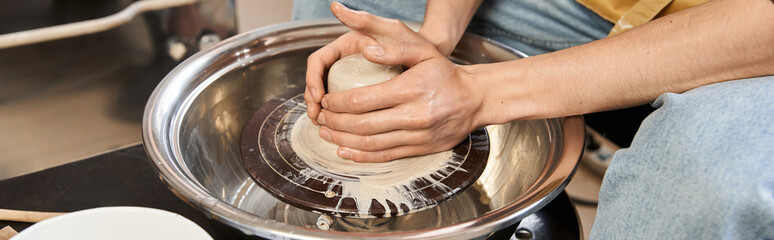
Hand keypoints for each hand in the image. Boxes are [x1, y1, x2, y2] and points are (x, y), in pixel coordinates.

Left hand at [306, 2, 485, 162]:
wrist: (475, 100)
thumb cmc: (446, 74)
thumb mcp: (424, 51)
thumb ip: (394, 48)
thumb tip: (365, 51)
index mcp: (411, 89)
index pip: (363, 99)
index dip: (339, 102)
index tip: (328, 99)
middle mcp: (415, 115)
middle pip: (363, 125)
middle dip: (336, 123)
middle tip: (322, 117)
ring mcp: (418, 136)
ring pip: (371, 144)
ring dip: (343, 141)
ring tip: (326, 133)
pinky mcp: (420, 149)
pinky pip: (385, 156)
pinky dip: (361, 156)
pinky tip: (344, 151)